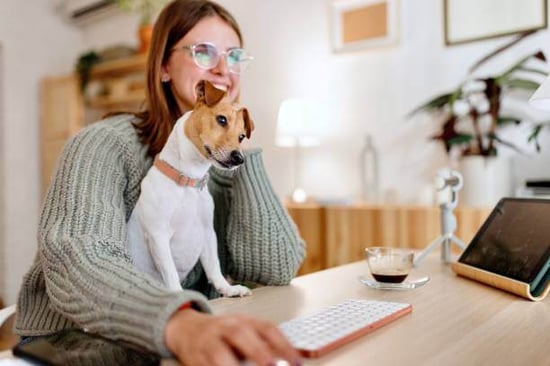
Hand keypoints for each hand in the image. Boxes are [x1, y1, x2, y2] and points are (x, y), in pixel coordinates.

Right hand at [165, 309, 300, 365]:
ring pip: (219, 352)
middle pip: (241, 334)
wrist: (186, 328)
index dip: (283, 345)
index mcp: (244, 320)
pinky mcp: (195, 357)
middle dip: (258, 352)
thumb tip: (306, 355)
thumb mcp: (248, 333)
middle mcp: (226, 327)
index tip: (297, 363)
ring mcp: (209, 341)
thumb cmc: (224, 334)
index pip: (267, 328)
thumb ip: (272, 345)